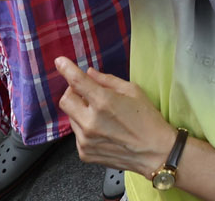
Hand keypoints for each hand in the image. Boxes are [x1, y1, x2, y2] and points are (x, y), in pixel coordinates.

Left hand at [55, 58, 174, 176]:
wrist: (155, 153)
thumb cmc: (148, 119)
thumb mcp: (133, 91)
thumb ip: (108, 81)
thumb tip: (89, 73)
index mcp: (104, 102)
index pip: (77, 81)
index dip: (66, 69)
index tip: (60, 62)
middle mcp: (90, 122)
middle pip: (66, 100)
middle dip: (73, 92)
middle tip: (87, 92)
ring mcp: (85, 140)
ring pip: (70, 117)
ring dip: (81, 111)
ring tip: (101, 115)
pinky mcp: (84, 153)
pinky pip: (77, 134)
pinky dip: (85, 128)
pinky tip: (103, 130)